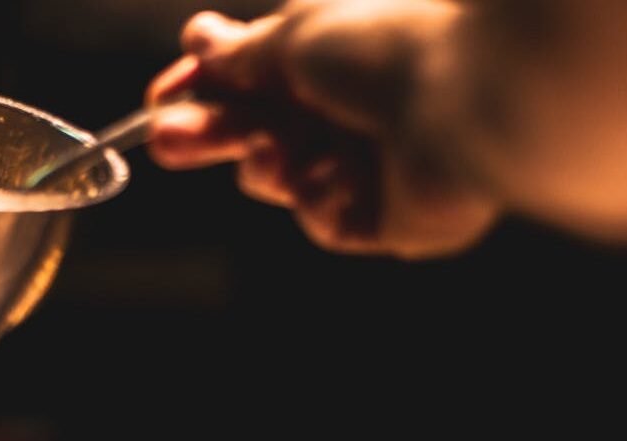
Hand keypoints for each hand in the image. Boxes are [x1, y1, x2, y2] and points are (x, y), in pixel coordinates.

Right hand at [146, 2, 498, 259]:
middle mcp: (351, 111)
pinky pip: (326, 220)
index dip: (204, 90)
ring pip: (285, 179)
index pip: (253, 80)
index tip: (158, 101)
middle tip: (162, 140)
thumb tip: (200, 43)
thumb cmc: (387, 46)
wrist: (468, 97)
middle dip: (211, 133)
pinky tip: (337, 176)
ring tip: (271, 152)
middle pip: (260, 131)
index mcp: (334, 59)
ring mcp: (371, 166)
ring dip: (268, 166)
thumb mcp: (296, 34)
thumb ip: (242, 52)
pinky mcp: (389, 219)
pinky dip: (322, 198)